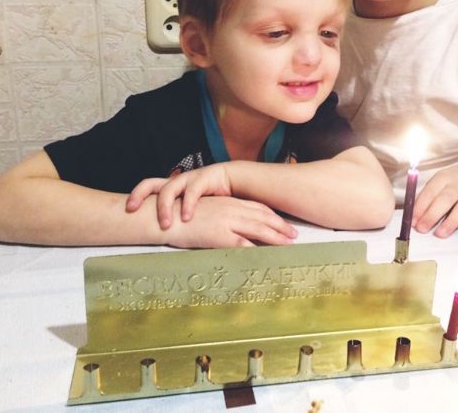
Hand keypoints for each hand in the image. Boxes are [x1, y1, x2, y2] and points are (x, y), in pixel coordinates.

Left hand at [126, 164, 232, 228]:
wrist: (236, 181)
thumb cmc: (213, 199)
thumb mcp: (191, 209)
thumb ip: (178, 218)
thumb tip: (160, 235)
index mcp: (170, 187)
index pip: (147, 188)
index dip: (135, 196)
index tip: (126, 211)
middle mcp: (176, 182)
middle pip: (150, 183)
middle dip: (139, 194)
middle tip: (131, 210)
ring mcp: (189, 179)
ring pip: (169, 188)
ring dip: (164, 207)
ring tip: (165, 225)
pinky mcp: (204, 178)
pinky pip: (192, 191)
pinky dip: (188, 205)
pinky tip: (187, 218)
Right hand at [163, 196, 297, 247]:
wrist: (162, 217)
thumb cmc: (181, 215)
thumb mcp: (205, 210)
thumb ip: (221, 214)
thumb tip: (232, 225)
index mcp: (228, 202)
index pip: (257, 208)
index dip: (273, 217)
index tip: (285, 224)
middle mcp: (230, 210)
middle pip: (262, 218)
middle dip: (280, 227)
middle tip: (295, 235)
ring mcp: (225, 222)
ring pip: (257, 230)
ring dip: (275, 238)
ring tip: (288, 245)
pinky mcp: (218, 235)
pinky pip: (241, 244)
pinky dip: (256, 250)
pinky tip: (266, 256)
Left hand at [412, 161, 457, 237]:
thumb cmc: (456, 183)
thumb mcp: (441, 182)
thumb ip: (428, 198)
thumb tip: (413, 219)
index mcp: (444, 178)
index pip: (430, 192)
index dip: (420, 207)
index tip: (412, 221)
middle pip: (445, 199)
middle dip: (432, 214)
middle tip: (422, 229)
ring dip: (451, 221)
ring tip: (441, 234)